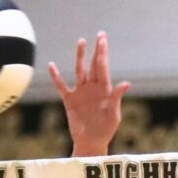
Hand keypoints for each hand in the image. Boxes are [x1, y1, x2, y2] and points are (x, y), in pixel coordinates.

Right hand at [48, 32, 130, 156]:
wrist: (91, 142)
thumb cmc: (105, 130)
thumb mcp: (113, 114)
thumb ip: (116, 98)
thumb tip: (126, 83)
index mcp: (104, 89)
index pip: (103, 67)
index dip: (102, 53)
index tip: (102, 39)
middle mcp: (92, 88)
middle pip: (94, 65)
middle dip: (97, 50)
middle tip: (100, 35)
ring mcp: (81, 93)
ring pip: (79, 71)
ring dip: (80, 57)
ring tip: (81, 42)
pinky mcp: (70, 101)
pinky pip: (61, 86)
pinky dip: (56, 77)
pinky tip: (51, 66)